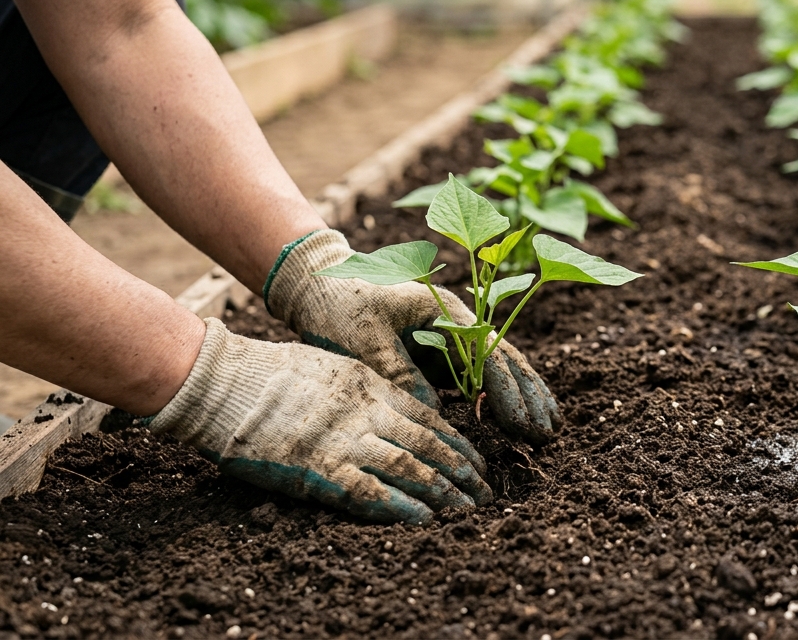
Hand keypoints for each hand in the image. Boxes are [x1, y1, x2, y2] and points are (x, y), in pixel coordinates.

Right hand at [148, 318, 492, 523]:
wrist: (223, 382)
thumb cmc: (268, 371)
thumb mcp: (331, 366)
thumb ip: (366, 388)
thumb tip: (395, 407)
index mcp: (369, 385)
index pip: (428, 417)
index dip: (457, 443)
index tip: (477, 461)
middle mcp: (365, 412)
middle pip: (428, 444)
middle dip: (461, 471)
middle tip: (486, 492)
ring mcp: (343, 440)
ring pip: (409, 467)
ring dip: (442, 492)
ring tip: (467, 510)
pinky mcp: (317, 469)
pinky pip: (369, 492)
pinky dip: (401, 507)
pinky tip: (425, 519)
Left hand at [264, 230, 561, 444]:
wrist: (321, 284)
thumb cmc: (339, 307)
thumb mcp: (363, 339)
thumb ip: (399, 373)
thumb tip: (435, 413)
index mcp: (444, 312)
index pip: (488, 355)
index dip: (507, 392)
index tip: (522, 424)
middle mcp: (457, 323)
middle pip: (505, 359)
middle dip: (529, 396)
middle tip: (548, 433)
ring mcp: (452, 337)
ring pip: (500, 367)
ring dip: (526, 396)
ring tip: (550, 427)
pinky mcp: (441, 352)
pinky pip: (481, 376)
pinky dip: (504, 395)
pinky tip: (519, 417)